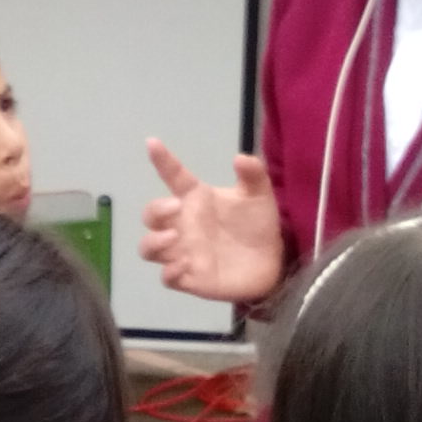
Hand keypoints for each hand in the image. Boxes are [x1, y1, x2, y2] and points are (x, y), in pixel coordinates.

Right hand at [141, 143, 284, 304]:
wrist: (272, 261)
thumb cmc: (258, 224)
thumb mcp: (259, 195)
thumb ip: (253, 174)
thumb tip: (241, 157)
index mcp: (196, 199)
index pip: (173, 176)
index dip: (162, 160)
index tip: (153, 142)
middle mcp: (183, 225)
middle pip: (151, 216)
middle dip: (155, 210)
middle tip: (176, 208)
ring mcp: (183, 252)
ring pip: (148, 248)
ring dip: (154, 242)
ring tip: (174, 237)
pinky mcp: (190, 278)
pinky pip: (167, 278)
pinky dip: (170, 271)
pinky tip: (185, 264)